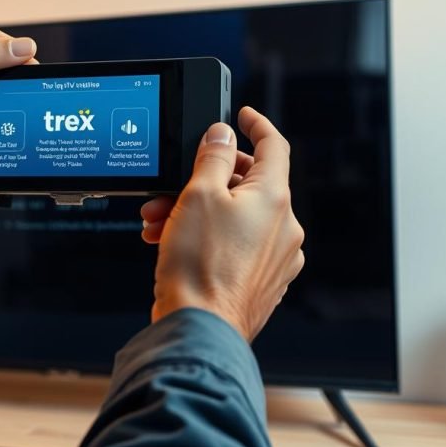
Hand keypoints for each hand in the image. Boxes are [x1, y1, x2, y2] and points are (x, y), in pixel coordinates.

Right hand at [139, 107, 304, 340]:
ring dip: (198, 212)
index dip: (257, 125)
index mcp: (275, 199)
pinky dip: (208, 238)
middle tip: (175, 184)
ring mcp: (276, 259)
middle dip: (206, 179)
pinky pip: (236, 246)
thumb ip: (213, 156)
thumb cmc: (199, 267)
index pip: (275, 146)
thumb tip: (222, 135)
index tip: (243, 117)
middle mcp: (284, 228)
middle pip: (248, 184)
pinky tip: (176, 245)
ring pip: (236, 217)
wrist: (198, 329)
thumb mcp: (198, 195)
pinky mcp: (262, 282)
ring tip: (161, 222)